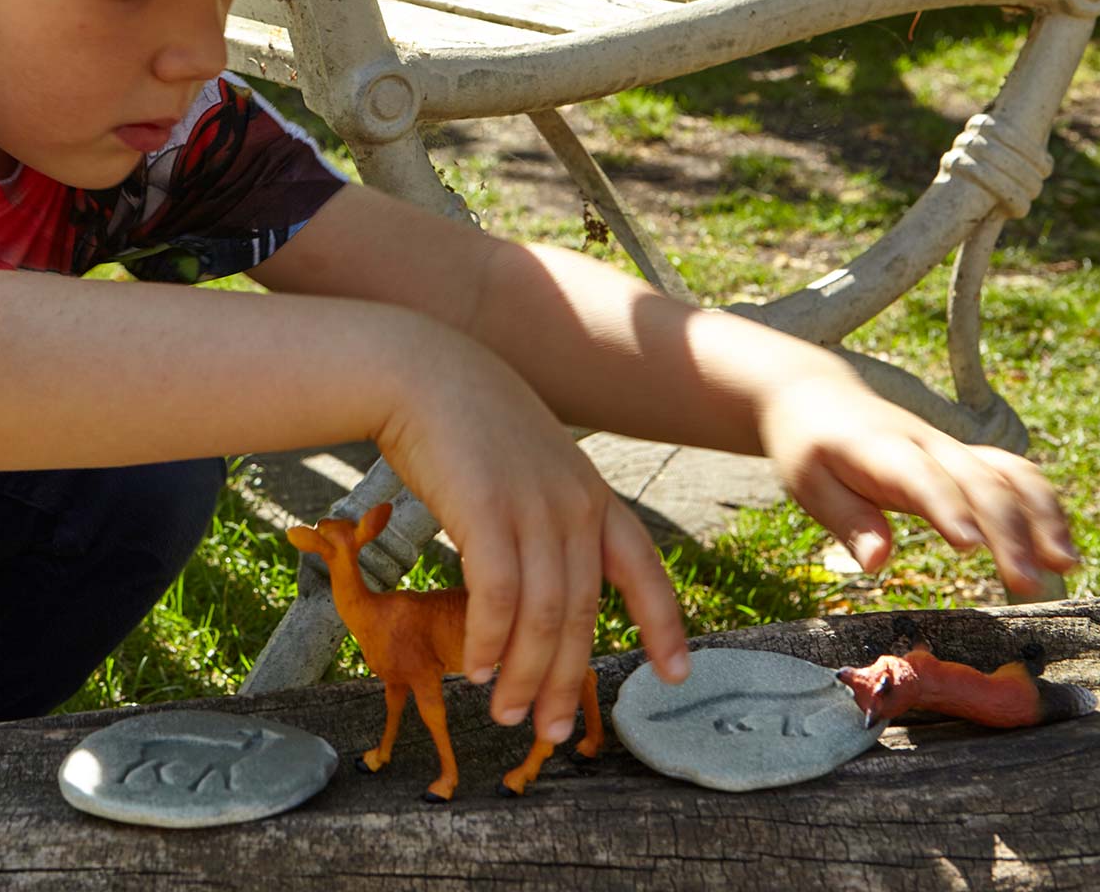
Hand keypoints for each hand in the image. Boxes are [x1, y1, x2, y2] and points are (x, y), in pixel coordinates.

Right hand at [374, 327, 689, 741]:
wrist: (423, 370)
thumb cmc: (468, 420)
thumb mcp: (529, 461)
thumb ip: (545, 510)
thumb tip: (537, 572)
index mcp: (591, 493)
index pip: (643, 568)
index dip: (663, 624)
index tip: (676, 673)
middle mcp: (574, 504)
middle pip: (584, 610)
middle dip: (569, 677)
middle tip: (552, 730)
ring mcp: (534, 506)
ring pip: (544, 614)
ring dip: (527, 674)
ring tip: (509, 713)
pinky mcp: (486, 511)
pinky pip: (498, 596)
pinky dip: (491, 641)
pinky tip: (477, 668)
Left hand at [756, 373, 1077, 595]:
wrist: (815, 393)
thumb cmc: (808, 445)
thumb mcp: (809, 483)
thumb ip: (847, 520)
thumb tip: (877, 563)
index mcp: (880, 450)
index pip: (920, 478)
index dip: (947, 508)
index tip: (970, 546)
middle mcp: (925, 444)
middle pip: (977, 480)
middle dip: (1008, 530)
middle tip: (1027, 583)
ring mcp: (949, 447)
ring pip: (1007, 471)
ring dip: (1041, 514)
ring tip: (1064, 564)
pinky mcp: (963, 456)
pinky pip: (1012, 472)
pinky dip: (1041, 503)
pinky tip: (1058, 543)